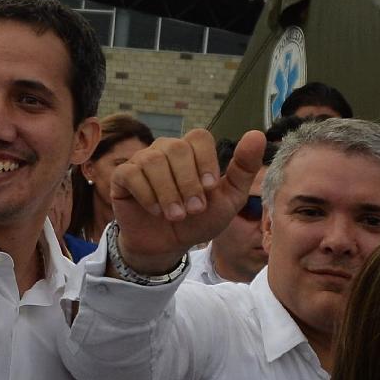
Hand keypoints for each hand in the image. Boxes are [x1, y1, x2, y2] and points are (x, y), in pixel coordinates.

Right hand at [109, 129, 265, 276]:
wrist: (169, 245)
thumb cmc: (199, 219)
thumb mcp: (228, 199)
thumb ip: (243, 169)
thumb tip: (257, 134)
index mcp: (192, 151)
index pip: (199, 137)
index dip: (206, 162)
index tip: (210, 188)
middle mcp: (166, 149)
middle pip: (176, 148)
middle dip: (188, 183)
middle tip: (194, 209)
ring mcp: (142, 160)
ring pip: (153, 161)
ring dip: (168, 192)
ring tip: (175, 215)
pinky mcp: (122, 177)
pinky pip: (131, 174)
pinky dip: (147, 195)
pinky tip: (156, 211)